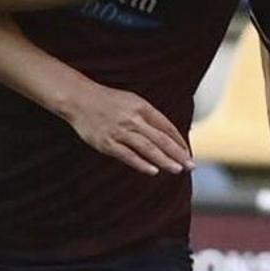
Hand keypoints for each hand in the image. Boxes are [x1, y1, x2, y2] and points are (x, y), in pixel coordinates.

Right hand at [64, 83, 192, 175]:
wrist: (79, 99)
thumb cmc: (107, 101)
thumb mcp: (131, 100)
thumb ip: (148, 116)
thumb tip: (167, 133)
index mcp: (141, 107)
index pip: (166, 126)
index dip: (179, 141)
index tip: (187, 153)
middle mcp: (133, 119)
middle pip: (160, 139)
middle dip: (177, 153)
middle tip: (190, 165)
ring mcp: (119, 131)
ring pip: (147, 148)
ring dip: (164, 160)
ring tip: (177, 170)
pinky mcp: (106, 143)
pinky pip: (127, 156)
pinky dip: (141, 163)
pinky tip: (153, 171)